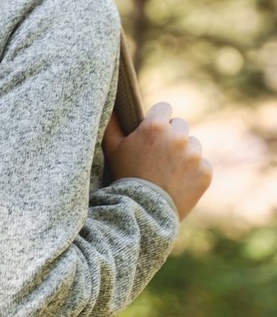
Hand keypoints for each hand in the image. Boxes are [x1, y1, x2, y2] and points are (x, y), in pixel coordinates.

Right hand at [103, 101, 212, 220]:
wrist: (143, 211)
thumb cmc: (124, 176)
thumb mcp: (112, 148)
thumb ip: (112, 122)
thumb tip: (110, 104)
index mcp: (155, 126)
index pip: (164, 108)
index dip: (157, 119)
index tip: (152, 132)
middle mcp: (178, 136)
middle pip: (179, 125)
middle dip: (171, 136)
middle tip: (158, 155)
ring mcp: (194, 154)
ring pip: (192, 144)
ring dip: (183, 153)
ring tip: (167, 171)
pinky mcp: (205, 172)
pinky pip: (201, 164)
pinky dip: (192, 172)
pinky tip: (177, 182)